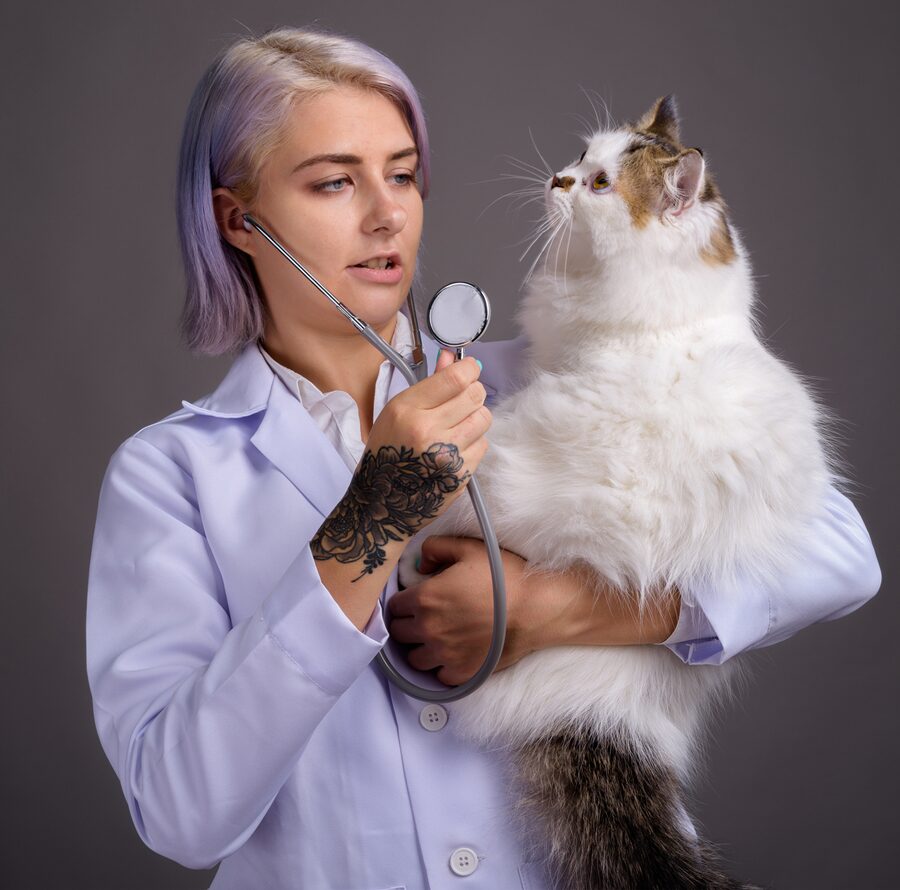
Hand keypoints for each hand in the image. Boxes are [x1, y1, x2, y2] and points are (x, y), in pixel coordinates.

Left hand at [388, 536, 682, 683]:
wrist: (536, 608)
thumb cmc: (504, 576)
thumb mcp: (469, 548)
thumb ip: (435, 549)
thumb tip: (420, 564)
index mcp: (425, 598)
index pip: (394, 607)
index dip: (403, 602)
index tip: (414, 600)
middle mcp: (429, 630)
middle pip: (399, 634)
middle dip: (407, 624)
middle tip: (423, 617)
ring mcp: (445, 655)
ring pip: (415, 659)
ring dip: (420, 648)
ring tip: (436, 638)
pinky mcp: (462, 673)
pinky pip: (439, 676)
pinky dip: (441, 667)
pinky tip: (453, 654)